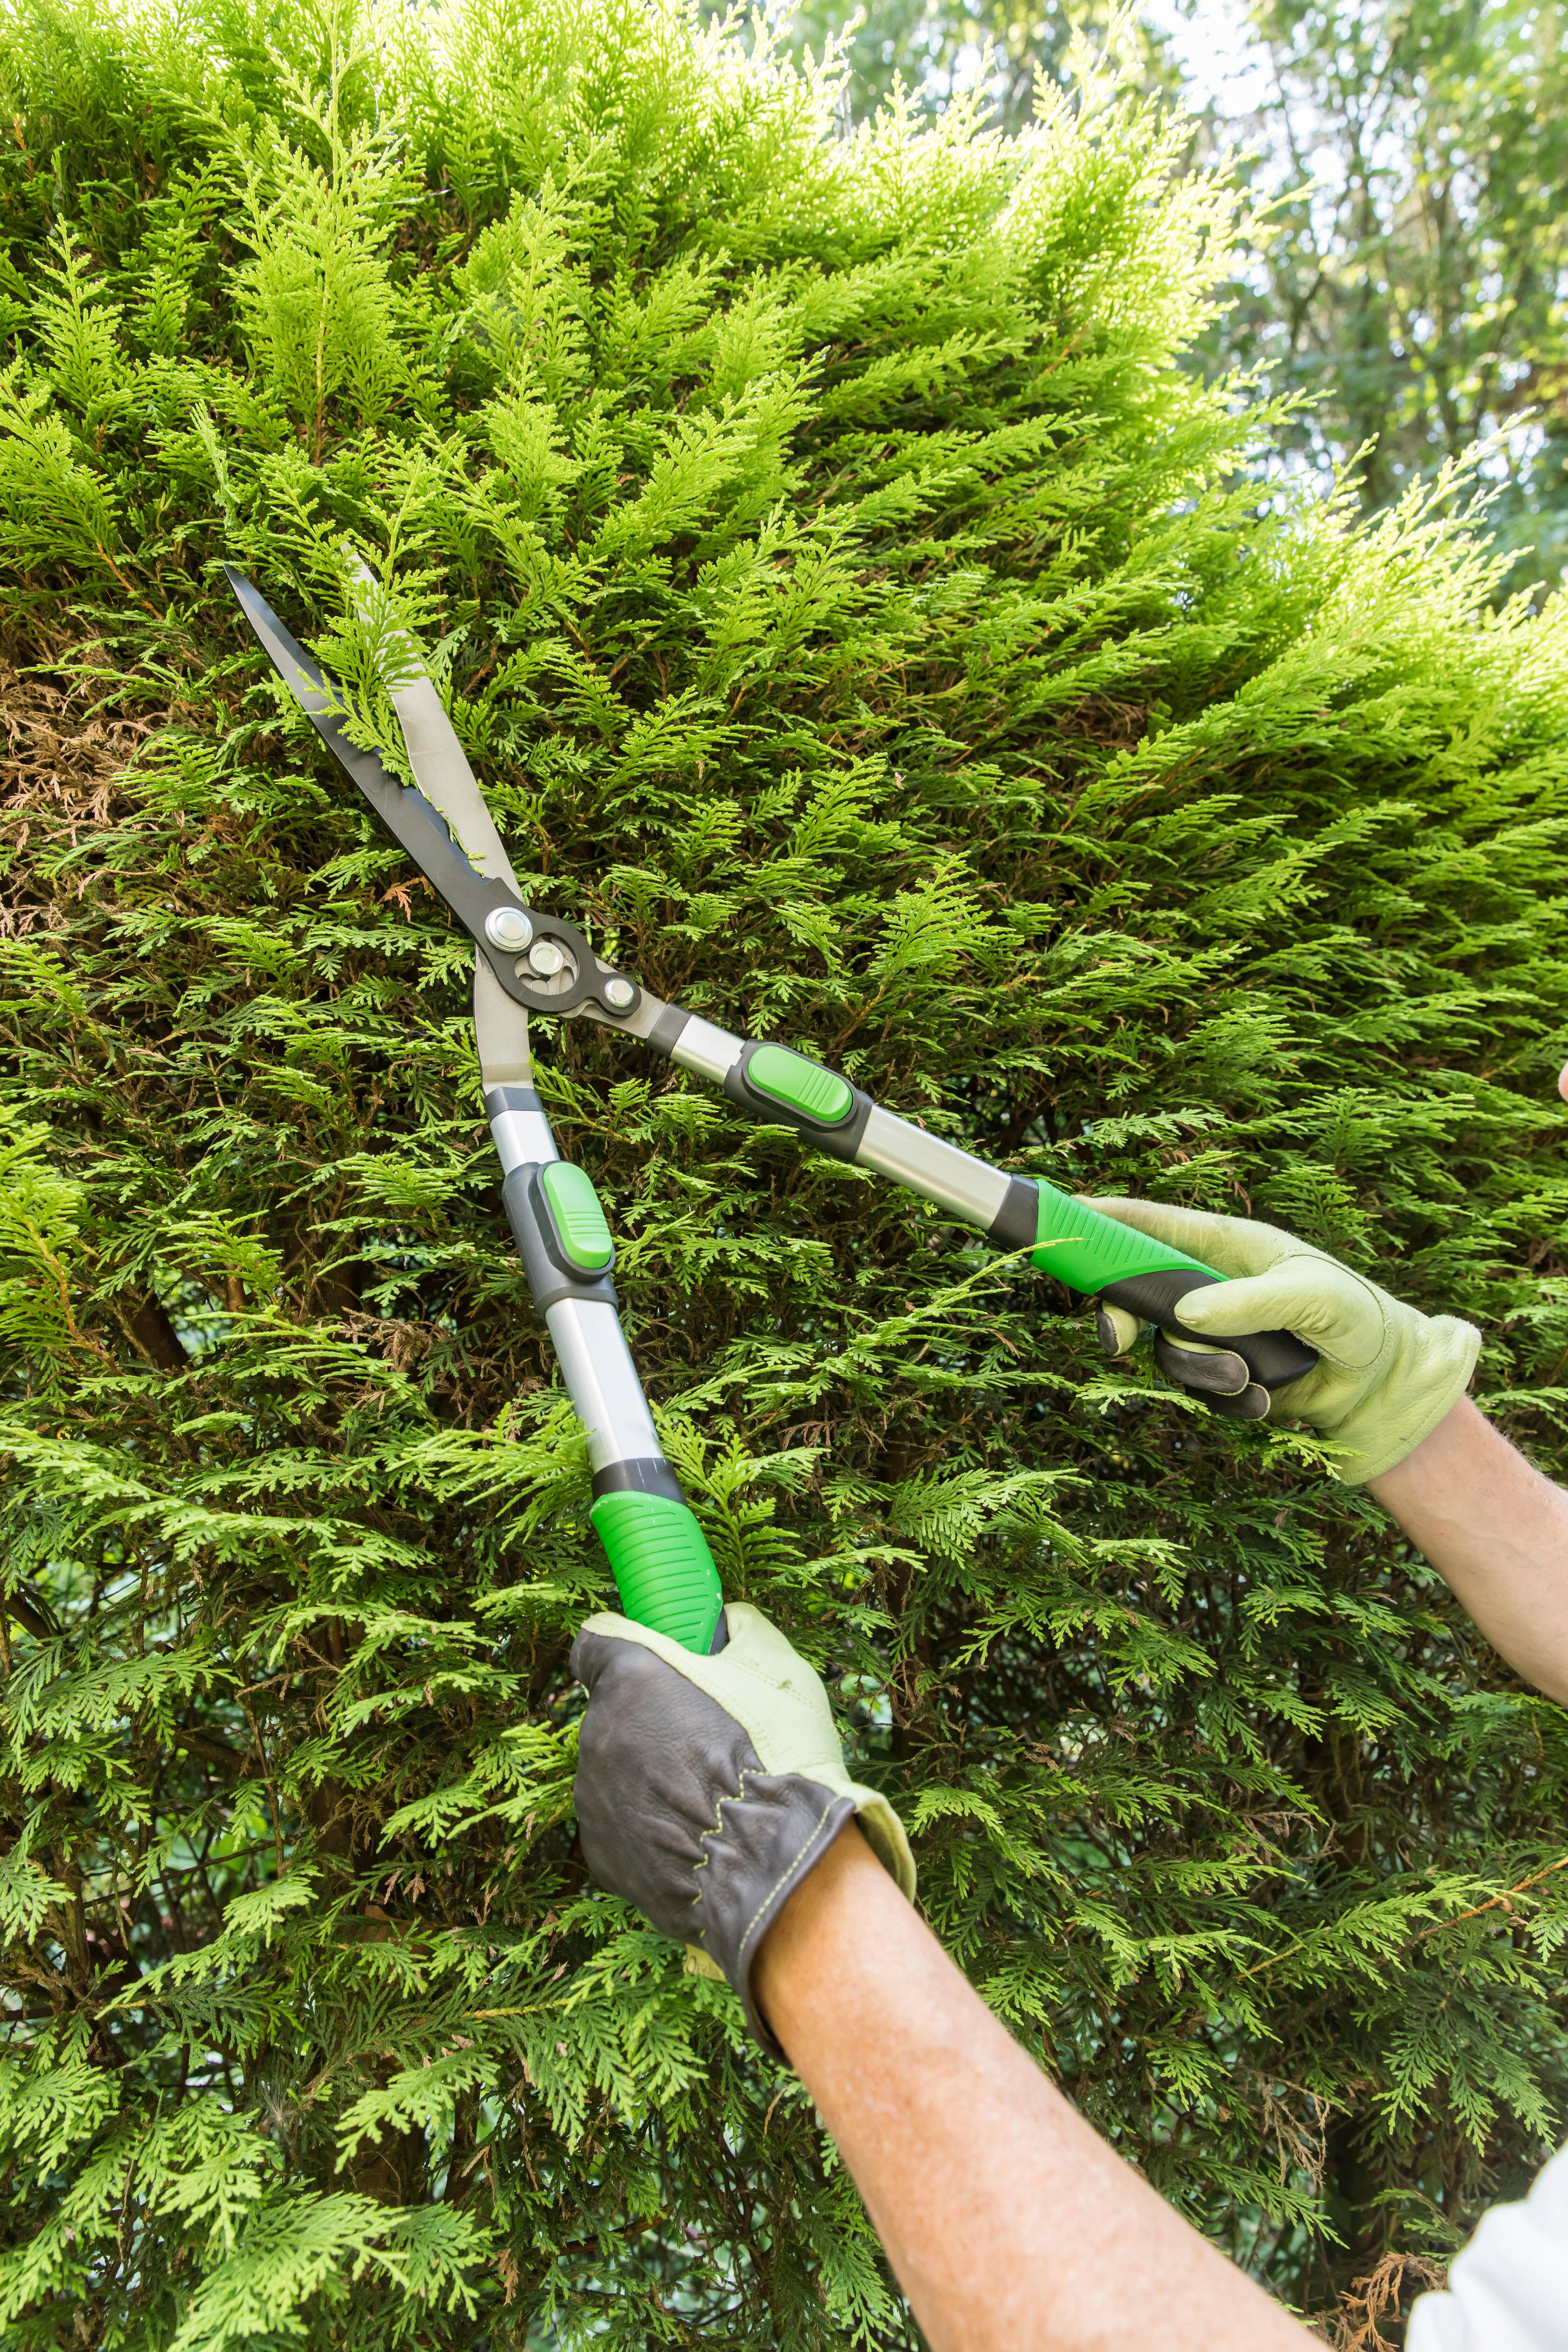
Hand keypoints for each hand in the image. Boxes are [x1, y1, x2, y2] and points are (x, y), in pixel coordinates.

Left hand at [570, 1602, 914, 2054]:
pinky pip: (622, 1826)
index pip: (596, 1643)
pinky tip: (697, 1838)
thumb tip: (730, 1622)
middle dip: (654, 1722)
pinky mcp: (601, 1854)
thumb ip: (743, 1633)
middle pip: (616, 1714)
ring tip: (710, 1800)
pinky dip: (651, 1829)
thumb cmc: (777, 1763)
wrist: (775, 1869)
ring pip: (617, 1773)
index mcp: (632, 1680)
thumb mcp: (778, 1671)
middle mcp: (598, 1734)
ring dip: (651, 1778)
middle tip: (708, 1741)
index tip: (655, 1663)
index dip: (627, 1648)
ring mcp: (594, 1798)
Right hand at [1090, 1199, 1479, 1481]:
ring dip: (1202, 1372)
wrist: (1388, 1388)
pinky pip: (1194, 1392)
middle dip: (1120, 1315)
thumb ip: (1251, 1302)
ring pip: (1164, 1351)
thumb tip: (1186, 1314)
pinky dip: (1227, 1400)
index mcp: (1229, 1246)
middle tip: (1117, 1340)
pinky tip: (1266, 1397)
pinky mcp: (1222, 1377)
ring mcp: (1213, 1333)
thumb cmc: (1361, 1320)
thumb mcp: (1316, 1300)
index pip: (1152, 1225)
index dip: (1102, 1221)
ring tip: (1252, 1378)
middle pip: (1134, 1291)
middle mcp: (1211, 1286)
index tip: (1059, 1219)